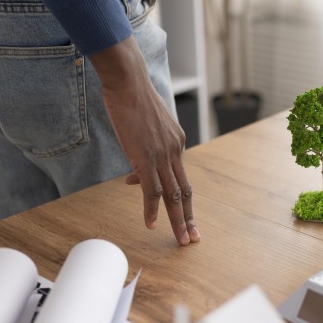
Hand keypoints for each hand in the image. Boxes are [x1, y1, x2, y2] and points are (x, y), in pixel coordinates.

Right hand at [89, 37, 199, 244]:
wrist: (129, 82)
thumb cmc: (133, 98)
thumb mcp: (145, 124)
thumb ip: (146, 145)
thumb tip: (135, 172)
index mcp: (178, 141)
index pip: (177, 174)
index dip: (173, 194)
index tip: (175, 210)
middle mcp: (175, 150)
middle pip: (185, 191)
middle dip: (189, 217)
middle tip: (194, 237)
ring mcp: (162, 156)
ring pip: (173, 196)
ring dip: (177, 221)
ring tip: (181, 240)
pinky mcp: (145, 158)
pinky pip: (151, 191)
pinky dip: (152, 211)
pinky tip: (151, 225)